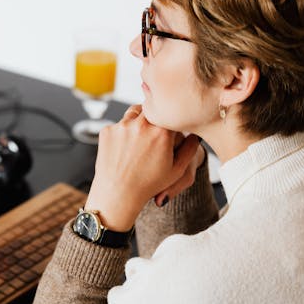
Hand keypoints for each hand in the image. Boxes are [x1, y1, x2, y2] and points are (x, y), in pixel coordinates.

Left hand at [84, 105, 201, 231]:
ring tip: (141, 139)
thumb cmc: (149, 184)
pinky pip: (118, 124)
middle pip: (151, 108)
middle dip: (155, 116)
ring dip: (139, 120)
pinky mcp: (107, 131)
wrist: (118, 194)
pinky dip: (123, 132)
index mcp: (162, 132)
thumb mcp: (177, 170)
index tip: (169, 129)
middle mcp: (141, 125)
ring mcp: (122, 127)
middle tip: (154, 132)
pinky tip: (125, 148)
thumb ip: (190, 149)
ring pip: (134, 112)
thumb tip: (195, 133)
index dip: (170, 120)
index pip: (169, 113)